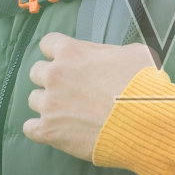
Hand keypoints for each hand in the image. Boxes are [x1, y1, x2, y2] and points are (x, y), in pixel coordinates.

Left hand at [23, 32, 155, 160]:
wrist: (145, 122)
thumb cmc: (144, 86)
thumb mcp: (136, 54)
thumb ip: (113, 53)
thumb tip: (114, 59)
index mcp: (72, 52)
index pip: (48, 43)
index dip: (57, 53)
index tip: (67, 62)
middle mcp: (55, 75)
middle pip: (36, 72)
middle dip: (51, 79)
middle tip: (70, 90)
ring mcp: (50, 104)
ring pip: (34, 99)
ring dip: (48, 105)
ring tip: (68, 114)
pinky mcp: (49, 130)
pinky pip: (30, 128)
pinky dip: (40, 130)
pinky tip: (55, 131)